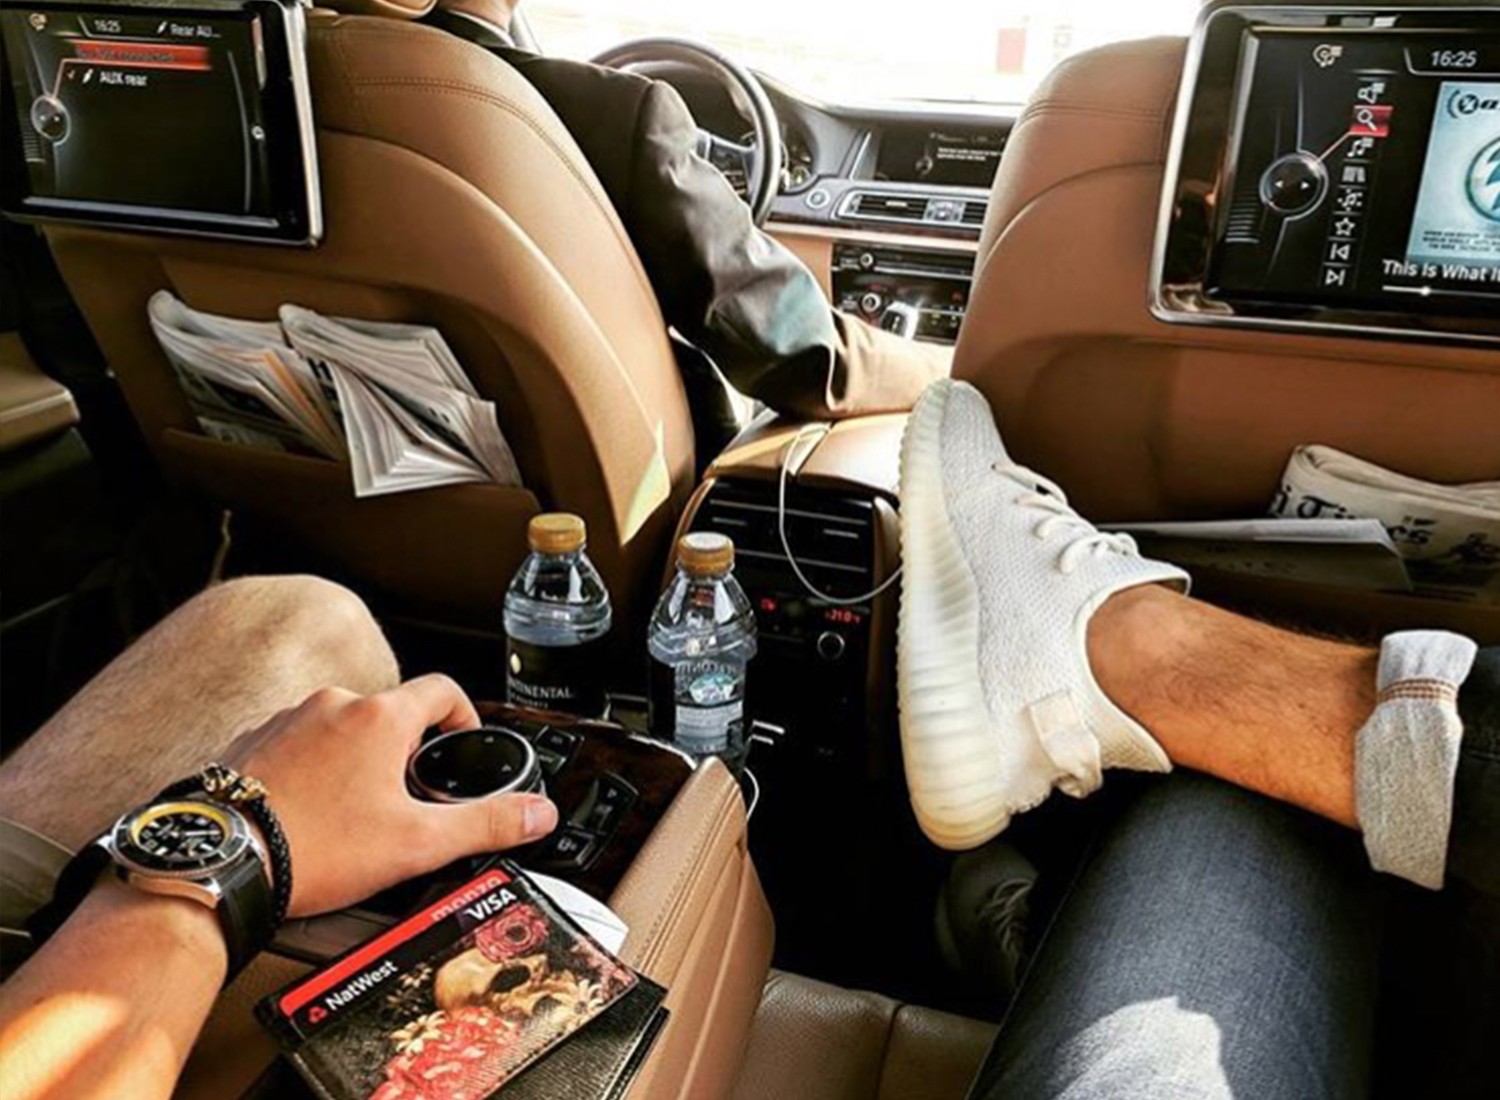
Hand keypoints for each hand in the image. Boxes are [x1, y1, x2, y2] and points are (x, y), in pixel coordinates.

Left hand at [222, 675, 557, 917]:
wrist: (219, 863)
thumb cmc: (313, 848)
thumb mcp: (417, 843)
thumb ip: (486, 824)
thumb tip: (536, 812)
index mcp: (379, 717)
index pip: (443, 691)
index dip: (464, 718)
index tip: (462, 746)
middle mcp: (331, 705)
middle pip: (390, 713)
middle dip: (404, 753)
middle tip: (407, 801)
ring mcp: (285, 720)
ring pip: (340, 729)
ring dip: (356, 761)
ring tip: (354, 816)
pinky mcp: (249, 745)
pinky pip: (297, 746)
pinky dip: (311, 772)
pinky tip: (309, 816)